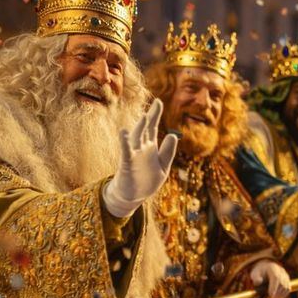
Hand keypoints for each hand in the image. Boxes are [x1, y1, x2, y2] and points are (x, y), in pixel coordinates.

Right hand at [103, 99, 177, 217]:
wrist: (133, 196)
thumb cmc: (147, 180)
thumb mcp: (163, 166)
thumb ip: (168, 152)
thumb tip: (173, 135)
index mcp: (150, 147)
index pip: (153, 128)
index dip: (156, 115)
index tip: (159, 102)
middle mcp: (141, 148)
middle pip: (146, 129)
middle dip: (151, 117)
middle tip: (158, 103)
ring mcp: (133, 155)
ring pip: (136, 138)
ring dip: (140, 128)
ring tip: (145, 117)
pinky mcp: (127, 164)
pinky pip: (126, 152)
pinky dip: (125, 143)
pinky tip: (124, 133)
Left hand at [250, 259, 291, 297]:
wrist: (265, 268)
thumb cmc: (259, 273)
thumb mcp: (254, 274)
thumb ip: (255, 278)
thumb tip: (259, 282)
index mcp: (272, 268)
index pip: (276, 278)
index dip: (274, 287)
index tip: (270, 296)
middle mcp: (281, 270)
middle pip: (282, 283)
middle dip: (276, 293)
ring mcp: (285, 275)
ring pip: (286, 287)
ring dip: (280, 296)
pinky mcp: (287, 280)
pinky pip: (288, 289)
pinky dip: (284, 295)